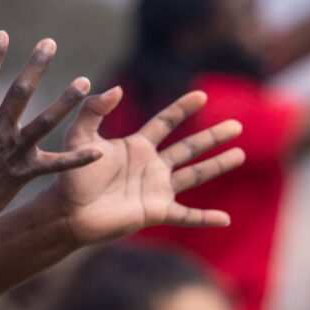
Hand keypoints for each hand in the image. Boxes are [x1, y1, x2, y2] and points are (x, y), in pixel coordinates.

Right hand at [0, 32, 97, 229]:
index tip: (3, 33)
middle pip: (20, 92)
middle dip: (36, 65)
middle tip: (50, 43)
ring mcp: (13, 153)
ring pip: (46, 122)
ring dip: (66, 101)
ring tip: (85, 82)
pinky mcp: (25, 173)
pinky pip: (55, 165)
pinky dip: (76, 160)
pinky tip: (99, 152)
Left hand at [36, 87, 243, 245]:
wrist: (68, 213)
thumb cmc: (72, 178)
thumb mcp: (79, 139)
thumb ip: (93, 111)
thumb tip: (116, 89)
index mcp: (137, 146)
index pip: (165, 122)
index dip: (182, 109)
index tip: (202, 95)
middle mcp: (152, 166)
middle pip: (189, 148)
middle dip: (213, 137)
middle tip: (237, 125)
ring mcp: (156, 189)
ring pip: (195, 175)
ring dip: (218, 166)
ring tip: (240, 154)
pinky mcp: (156, 212)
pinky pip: (186, 215)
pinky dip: (205, 218)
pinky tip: (225, 219)